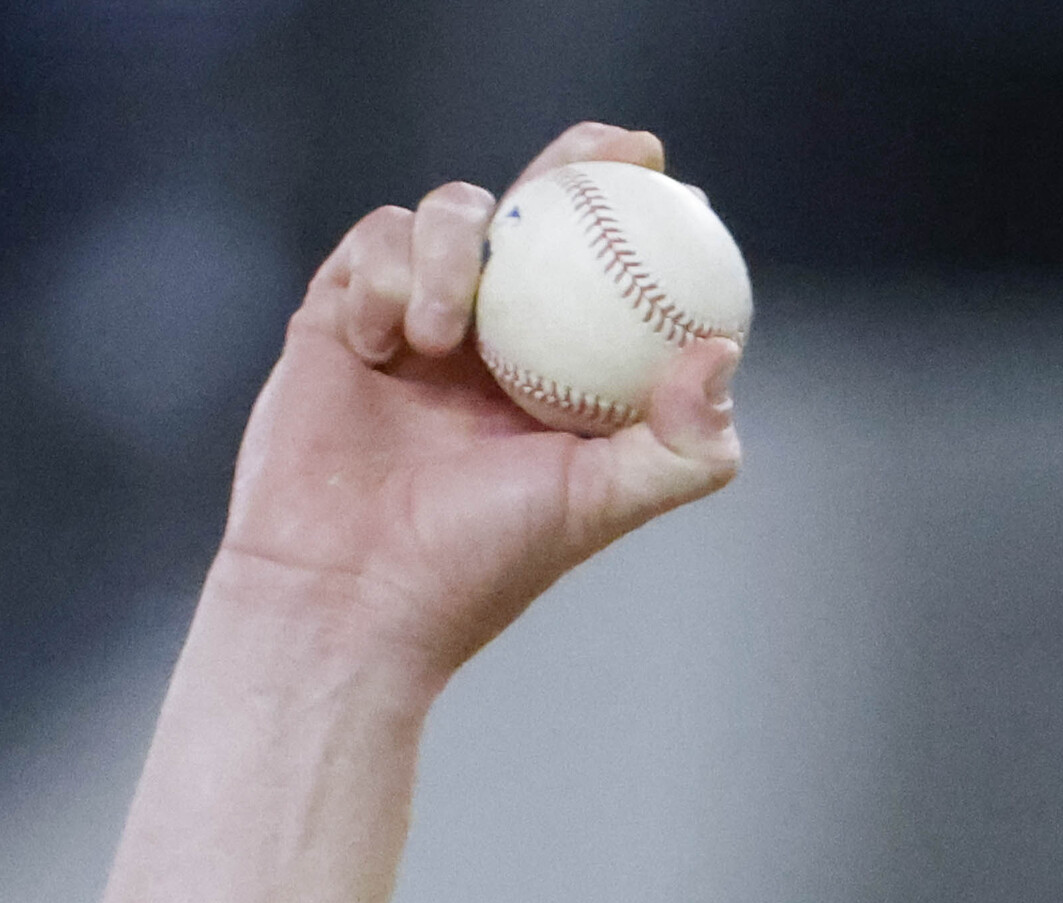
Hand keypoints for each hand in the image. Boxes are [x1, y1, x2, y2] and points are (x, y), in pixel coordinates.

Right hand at [216, 122, 741, 677]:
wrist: (349, 590)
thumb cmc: (478, 561)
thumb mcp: (599, 505)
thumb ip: (679, 444)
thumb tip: (721, 351)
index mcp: (559, 373)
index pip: (606, 271)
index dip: (633, 212)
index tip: (662, 172)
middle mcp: (495, 339)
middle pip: (534, 216)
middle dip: (568, 165)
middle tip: (598, 151)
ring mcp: (415, 319)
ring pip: (452, 217)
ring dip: (454, 254)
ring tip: (442, 336)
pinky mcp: (341, 313)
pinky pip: (372, 246)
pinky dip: (384, 278)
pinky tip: (382, 343)